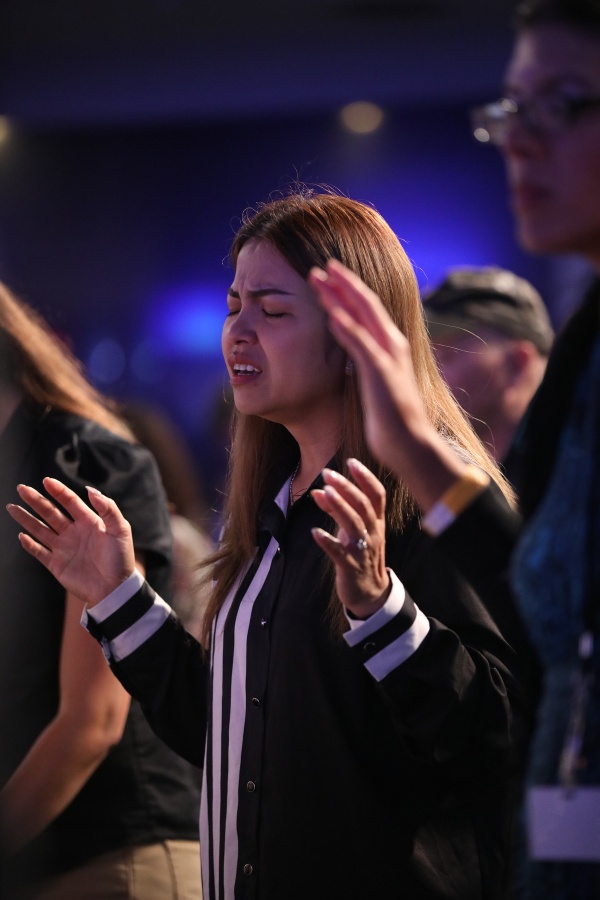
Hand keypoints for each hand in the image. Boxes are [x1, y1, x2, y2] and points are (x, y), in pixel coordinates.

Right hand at [6, 477, 135, 605]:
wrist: (116, 589)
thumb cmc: (121, 558)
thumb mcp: (120, 529)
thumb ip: (108, 508)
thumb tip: (90, 490)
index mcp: (89, 522)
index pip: (69, 502)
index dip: (58, 491)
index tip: (46, 481)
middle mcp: (73, 533)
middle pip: (50, 513)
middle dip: (36, 500)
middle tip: (21, 488)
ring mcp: (64, 548)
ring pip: (40, 530)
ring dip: (26, 519)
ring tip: (12, 507)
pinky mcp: (57, 565)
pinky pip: (39, 553)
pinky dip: (30, 545)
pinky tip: (22, 536)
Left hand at [309, 260, 464, 508]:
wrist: (410, 444)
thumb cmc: (393, 421)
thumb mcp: (377, 387)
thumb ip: (367, 368)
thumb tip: (353, 360)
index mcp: (391, 347)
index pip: (369, 310)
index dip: (350, 290)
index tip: (330, 276)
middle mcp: (392, 344)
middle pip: (364, 303)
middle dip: (342, 282)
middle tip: (320, 265)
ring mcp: (386, 355)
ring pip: (360, 315)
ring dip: (337, 294)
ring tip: (316, 277)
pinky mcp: (379, 370)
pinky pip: (359, 341)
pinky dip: (345, 324)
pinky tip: (329, 311)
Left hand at [311, 458, 389, 618]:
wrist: (370, 594)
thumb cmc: (359, 555)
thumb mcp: (351, 531)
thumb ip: (336, 510)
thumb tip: (318, 490)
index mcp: (376, 522)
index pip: (377, 495)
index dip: (365, 477)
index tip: (351, 461)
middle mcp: (373, 533)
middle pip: (363, 505)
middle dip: (346, 487)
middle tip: (328, 473)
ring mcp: (363, 550)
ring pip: (353, 524)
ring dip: (339, 507)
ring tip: (324, 492)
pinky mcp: (350, 566)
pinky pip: (339, 552)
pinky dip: (327, 541)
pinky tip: (315, 532)